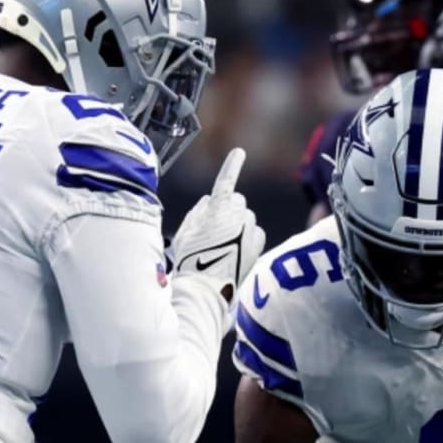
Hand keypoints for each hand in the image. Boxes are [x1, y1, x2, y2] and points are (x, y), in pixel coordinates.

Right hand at [170, 148, 265, 300]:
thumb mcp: (185, 233)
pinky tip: (235, 251)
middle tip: (213, 228)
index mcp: (217, 209)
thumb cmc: (190, 261)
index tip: (239, 153)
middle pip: (237, 201)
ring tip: (222, 245)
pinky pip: (255, 232)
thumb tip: (208, 201)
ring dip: (238, 223)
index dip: (232, 166)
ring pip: (247, 217)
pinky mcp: (258, 245)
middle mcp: (238, 216)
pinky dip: (247, 237)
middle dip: (229, 208)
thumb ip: (197, 212)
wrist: (206, 289)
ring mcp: (250, 230)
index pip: (226, 181)